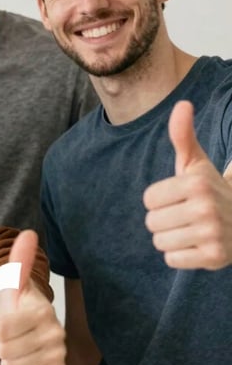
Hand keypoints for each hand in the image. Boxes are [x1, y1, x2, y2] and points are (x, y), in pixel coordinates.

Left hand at [0, 230, 66, 364]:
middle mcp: (56, 331)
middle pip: (5, 350)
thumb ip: (18, 259)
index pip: (1, 330)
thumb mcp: (10, 279)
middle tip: (5, 334)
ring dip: (5, 358)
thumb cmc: (13, 301)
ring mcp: (59, 351)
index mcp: (42, 309)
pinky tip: (20, 360)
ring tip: (13, 345)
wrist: (26, 320)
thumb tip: (29, 233)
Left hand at [144, 100, 231, 269]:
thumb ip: (182, 136)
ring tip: (192, 229)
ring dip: (172, 238)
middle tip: (187, 215)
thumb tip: (182, 105)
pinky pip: (172, 260)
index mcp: (197, 183)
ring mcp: (213, 235)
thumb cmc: (209, 189)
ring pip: (160, 242)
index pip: (149, 199)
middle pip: (152, 222)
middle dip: (165, 220)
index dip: (160, 199)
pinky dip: (182, 256)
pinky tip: (198, 245)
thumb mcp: (196, 162)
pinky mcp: (215, 258)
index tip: (180, 197)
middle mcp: (207, 208)